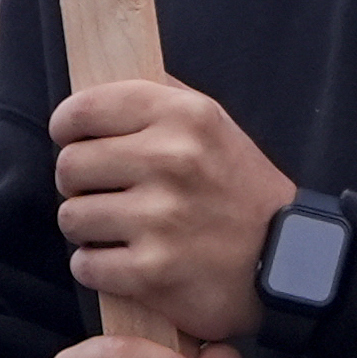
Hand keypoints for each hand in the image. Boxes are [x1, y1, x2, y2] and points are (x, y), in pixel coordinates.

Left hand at [48, 79, 293, 346]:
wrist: (288, 259)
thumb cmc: (241, 190)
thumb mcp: (215, 124)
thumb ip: (160, 99)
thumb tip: (97, 87)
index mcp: (186, 115)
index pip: (84, 108)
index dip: (68, 126)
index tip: (72, 138)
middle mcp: (173, 160)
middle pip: (69, 165)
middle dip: (79, 183)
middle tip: (106, 192)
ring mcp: (161, 217)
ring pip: (71, 217)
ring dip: (88, 229)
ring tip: (120, 229)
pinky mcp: (152, 270)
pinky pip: (85, 264)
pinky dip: (98, 267)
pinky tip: (126, 261)